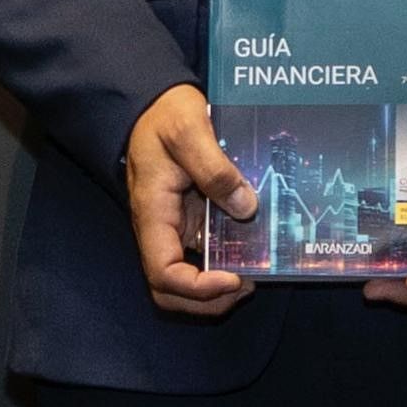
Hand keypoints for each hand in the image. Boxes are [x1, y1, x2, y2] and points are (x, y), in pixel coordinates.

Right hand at [126, 84, 255, 316]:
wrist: (152, 104)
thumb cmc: (164, 115)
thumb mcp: (189, 131)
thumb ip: (215, 169)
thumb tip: (246, 207)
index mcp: (153, 214)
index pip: (163, 274)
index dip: (198, 288)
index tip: (234, 277)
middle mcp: (160, 230)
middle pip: (170, 292)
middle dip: (207, 301)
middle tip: (246, 285)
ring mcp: (175, 228)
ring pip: (186, 281)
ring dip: (217, 290)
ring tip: (253, 274)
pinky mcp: (189, 220)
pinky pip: (202, 256)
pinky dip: (225, 263)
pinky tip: (252, 250)